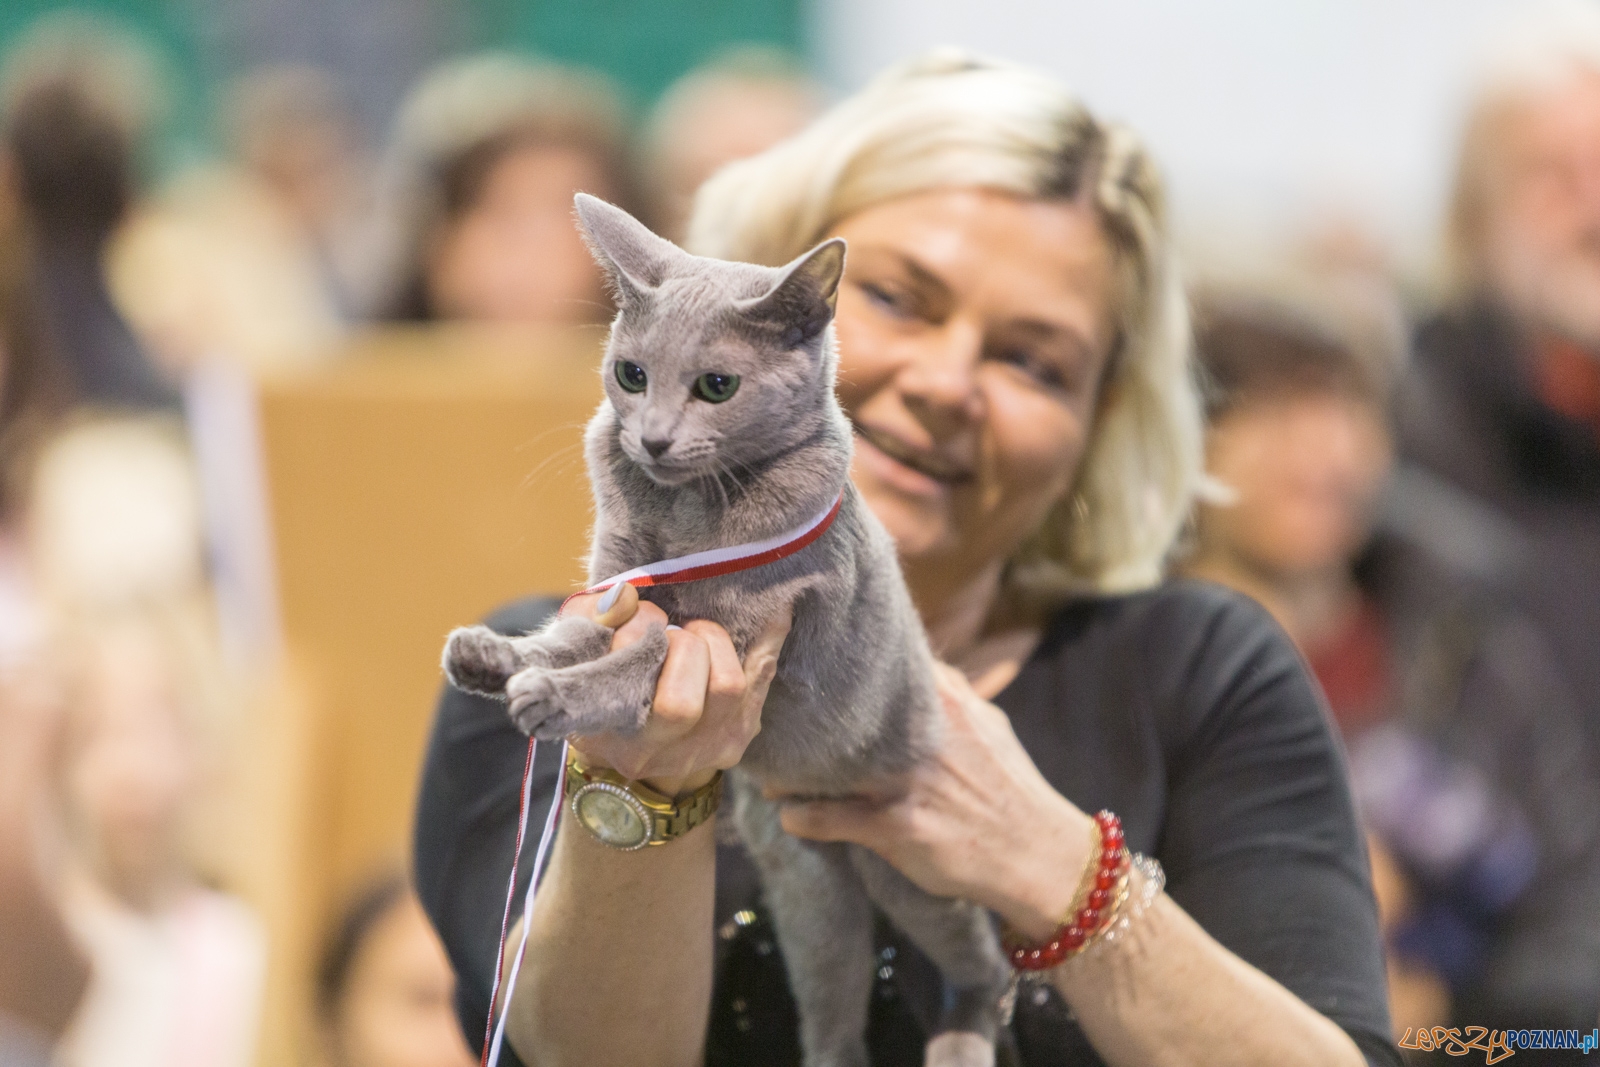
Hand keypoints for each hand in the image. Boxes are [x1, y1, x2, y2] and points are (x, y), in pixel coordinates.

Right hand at [561, 584, 790, 797]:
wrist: (633, 745)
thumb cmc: (602, 686)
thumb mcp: (579, 655)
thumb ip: (591, 618)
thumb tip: (626, 597)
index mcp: (612, 732)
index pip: (630, 680)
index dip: (637, 633)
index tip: (641, 618)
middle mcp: (661, 752)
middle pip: (682, 700)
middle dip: (680, 647)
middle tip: (671, 633)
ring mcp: (706, 748)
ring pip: (728, 687)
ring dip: (713, 644)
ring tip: (695, 636)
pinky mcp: (739, 736)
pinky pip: (762, 677)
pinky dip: (768, 641)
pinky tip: (775, 612)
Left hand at [776, 663, 1094, 939]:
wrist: (1040, 857)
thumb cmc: (1010, 790)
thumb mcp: (988, 727)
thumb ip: (950, 695)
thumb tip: (914, 669)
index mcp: (943, 701)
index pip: (874, 669)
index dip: (833, 672)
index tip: (803, 676)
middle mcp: (921, 733)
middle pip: (839, 714)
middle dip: (802, 719)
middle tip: (771, 722)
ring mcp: (906, 779)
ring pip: (825, 764)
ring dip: (791, 771)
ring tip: (770, 771)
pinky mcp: (897, 826)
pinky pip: (828, 817)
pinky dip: (801, 816)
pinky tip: (789, 815)